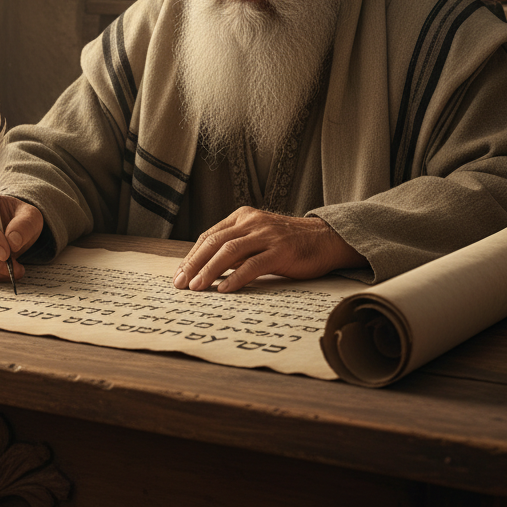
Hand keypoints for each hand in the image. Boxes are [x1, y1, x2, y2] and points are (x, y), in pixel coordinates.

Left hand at [172, 207, 367, 292]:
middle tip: (181, 283)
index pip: (209, 235)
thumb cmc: (289, 243)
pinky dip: (236, 278)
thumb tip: (207, 269)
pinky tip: (224, 289)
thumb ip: (236, 248)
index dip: (192, 256)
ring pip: (229, 251)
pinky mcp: (281, 251)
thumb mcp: (258, 238)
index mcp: (243, 217)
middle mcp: (252, 222)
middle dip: (194, 264)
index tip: (180, 274)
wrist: (325, 239)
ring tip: (197, 287)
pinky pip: (253, 265)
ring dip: (209, 271)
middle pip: (214, 242)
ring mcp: (267, 235)